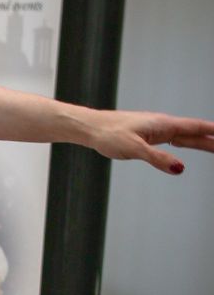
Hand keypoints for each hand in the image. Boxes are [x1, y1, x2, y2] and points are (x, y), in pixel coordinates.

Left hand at [75, 110, 213, 174]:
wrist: (92, 128)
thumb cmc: (110, 135)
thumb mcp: (134, 149)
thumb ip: (157, 159)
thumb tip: (180, 168)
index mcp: (164, 125)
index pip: (197, 128)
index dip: (213, 133)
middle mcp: (163, 125)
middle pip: (195, 133)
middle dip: (212, 139)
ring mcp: (156, 130)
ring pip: (185, 136)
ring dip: (202, 141)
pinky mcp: (148, 136)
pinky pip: (173, 139)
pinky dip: (186, 142)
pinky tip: (188, 144)